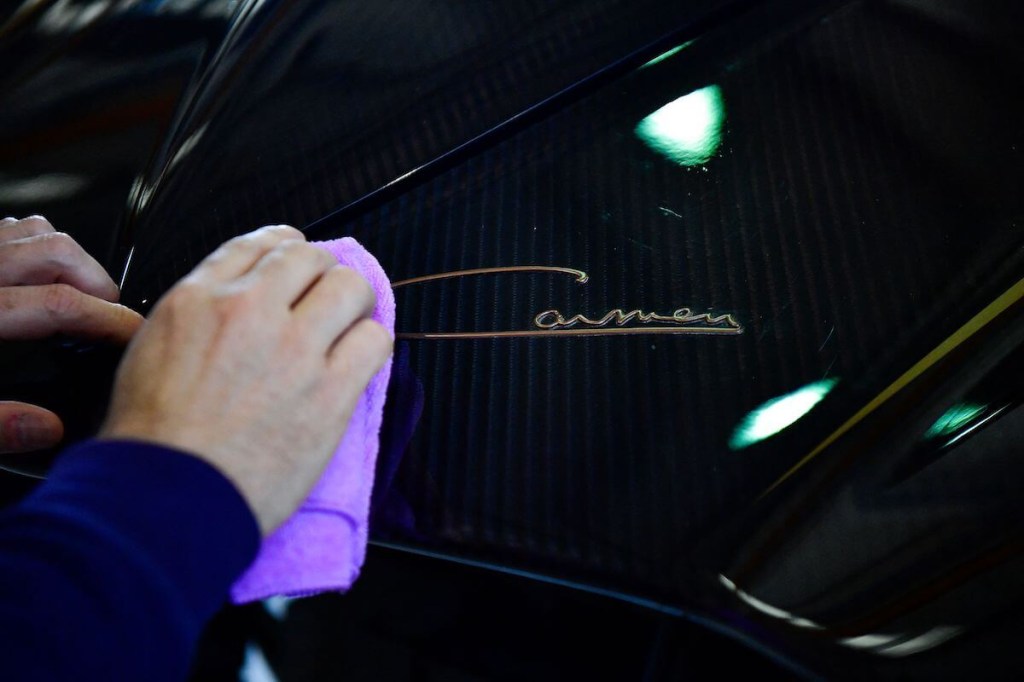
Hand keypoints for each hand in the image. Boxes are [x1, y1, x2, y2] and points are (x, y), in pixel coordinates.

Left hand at [0, 216, 143, 454]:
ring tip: (82, 289)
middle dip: (96, 282)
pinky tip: (36, 272)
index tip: (137, 335)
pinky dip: (33, 243)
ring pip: (34, 231)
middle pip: (56, 254)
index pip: (61, 305)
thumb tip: (46, 428)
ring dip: (68, 257)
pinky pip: (7, 228)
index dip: (109, 321)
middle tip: (111, 314)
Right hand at [100, 225, 392, 533]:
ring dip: (354, 305)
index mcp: (199, 298)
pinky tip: (358, 362)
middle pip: (312, 258)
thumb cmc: (152, 439)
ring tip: (346, 329)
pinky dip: (371, 345)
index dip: (286, 250)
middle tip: (324, 302)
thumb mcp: (149, 350)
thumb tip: (232, 303)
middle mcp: (250, 311)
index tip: (296, 264)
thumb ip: (197, 316)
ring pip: (352, 288)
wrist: (168, 496)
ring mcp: (295, 349)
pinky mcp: (330, 391)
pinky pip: (375, 341)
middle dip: (322, 275)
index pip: (260, 245)